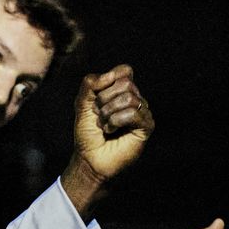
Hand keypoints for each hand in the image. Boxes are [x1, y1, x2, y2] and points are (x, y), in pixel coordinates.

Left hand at [61, 64, 152, 215]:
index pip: (124, 71)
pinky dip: (116, 121)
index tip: (96, 99)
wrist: (89, 158)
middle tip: (98, 115)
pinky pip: (133, 113)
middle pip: (126, 83)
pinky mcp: (147, 127)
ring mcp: (142, 112)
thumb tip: (111, 75)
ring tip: (104, 125)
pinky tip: (111, 130)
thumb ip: (90, 84)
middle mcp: (135, 99)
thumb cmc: (87, 133)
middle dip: (104, 99)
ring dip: (108, 112)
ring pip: (130, 98)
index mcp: (121, 91)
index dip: (107, 81)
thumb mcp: (82, 104)